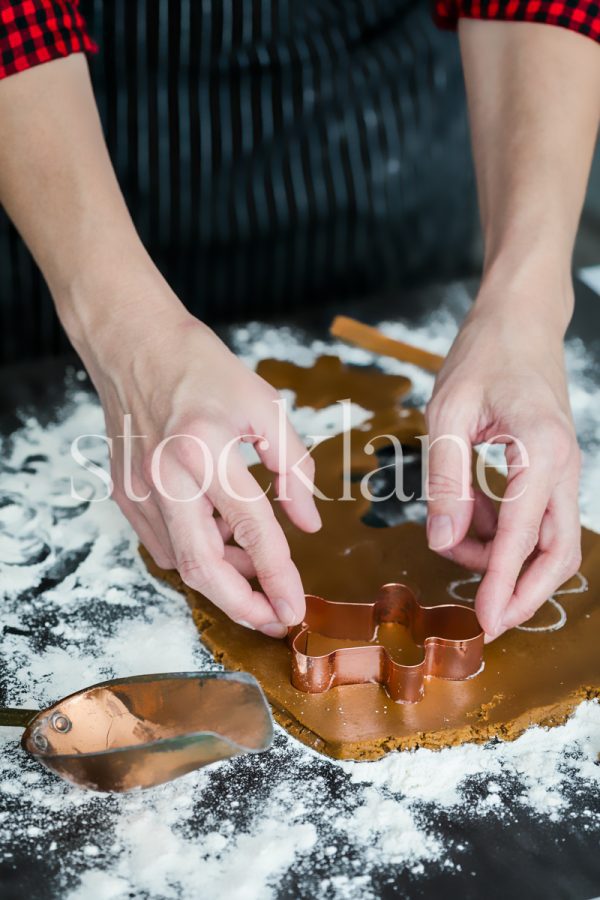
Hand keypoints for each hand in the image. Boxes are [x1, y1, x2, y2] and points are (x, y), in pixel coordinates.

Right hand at [74, 275, 320, 636]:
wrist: (133, 343)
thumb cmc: (202, 367)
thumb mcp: (264, 406)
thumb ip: (293, 467)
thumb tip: (308, 522)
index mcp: (204, 448)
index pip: (252, 527)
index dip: (278, 575)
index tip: (297, 610)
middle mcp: (164, 476)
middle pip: (204, 566)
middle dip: (243, 605)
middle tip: (275, 619)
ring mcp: (137, 489)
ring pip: (180, 562)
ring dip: (222, 579)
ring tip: (256, 571)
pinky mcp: (124, 493)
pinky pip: (163, 544)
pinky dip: (196, 556)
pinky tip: (221, 544)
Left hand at [425, 284, 580, 639]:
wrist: (518, 318)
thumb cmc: (483, 354)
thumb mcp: (448, 412)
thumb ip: (445, 479)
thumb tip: (441, 540)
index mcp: (541, 450)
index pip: (524, 535)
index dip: (502, 583)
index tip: (484, 621)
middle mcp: (563, 464)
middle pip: (558, 551)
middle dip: (526, 593)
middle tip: (488, 622)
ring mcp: (561, 467)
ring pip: (550, 539)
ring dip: (509, 561)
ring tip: (457, 551)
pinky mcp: (549, 467)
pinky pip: (534, 516)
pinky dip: (504, 532)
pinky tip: (468, 522)